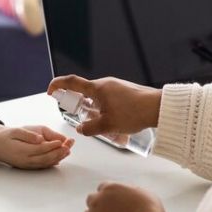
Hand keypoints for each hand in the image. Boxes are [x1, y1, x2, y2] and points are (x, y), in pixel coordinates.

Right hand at [0, 125, 73, 168]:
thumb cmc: (3, 138)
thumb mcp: (14, 131)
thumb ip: (28, 135)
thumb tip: (39, 139)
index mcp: (22, 150)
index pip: (41, 149)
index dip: (53, 145)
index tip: (62, 141)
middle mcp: (25, 160)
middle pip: (46, 158)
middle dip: (59, 153)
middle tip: (69, 147)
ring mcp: (26, 164)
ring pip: (45, 163)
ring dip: (57, 158)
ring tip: (67, 152)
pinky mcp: (26, 166)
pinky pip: (41, 166)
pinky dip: (51, 162)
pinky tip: (58, 158)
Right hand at [47, 75, 161, 137]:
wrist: (160, 107)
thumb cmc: (135, 113)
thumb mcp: (108, 125)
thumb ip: (90, 128)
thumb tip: (81, 129)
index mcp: (97, 88)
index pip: (71, 82)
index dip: (57, 85)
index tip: (51, 92)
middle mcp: (105, 84)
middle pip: (84, 92)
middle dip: (80, 105)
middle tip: (82, 118)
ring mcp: (116, 86)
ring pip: (98, 97)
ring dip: (95, 109)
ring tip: (104, 125)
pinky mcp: (125, 91)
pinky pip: (109, 98)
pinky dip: (106, 109)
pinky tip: (116, 122)